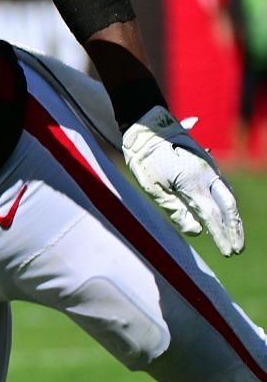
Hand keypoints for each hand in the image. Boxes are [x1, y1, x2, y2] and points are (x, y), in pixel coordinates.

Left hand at [121, 107, 243, 255]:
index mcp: (193, 182)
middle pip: (228, 206)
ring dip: (232, 217)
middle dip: (234, 229)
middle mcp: (208, 175)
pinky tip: (225, 214)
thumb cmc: (145, 159)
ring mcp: (210, 169)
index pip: (212, 215)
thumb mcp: (154, 187)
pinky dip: (226, 203)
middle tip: (237, 249)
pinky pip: (221, 187)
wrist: (148, 129)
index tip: (228, 252)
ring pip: (228, 196)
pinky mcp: (207, 166)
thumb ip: (176, 210)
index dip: (221, 235)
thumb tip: (197, 231)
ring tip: (235, 236)